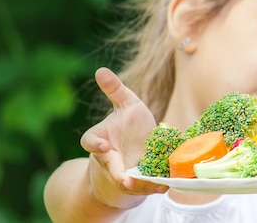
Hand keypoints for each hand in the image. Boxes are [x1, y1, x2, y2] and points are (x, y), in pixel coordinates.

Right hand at [80, 67, 167, 208]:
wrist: (136, 149)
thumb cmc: (129, 125)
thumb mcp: (126, 105)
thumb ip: (115, 90)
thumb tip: (101, 69)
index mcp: (100, 140)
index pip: (90, 142)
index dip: (94, 145)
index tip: (101, 146)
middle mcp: (110, 159)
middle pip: (110, 167)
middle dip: (117, 174)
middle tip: (125, 180)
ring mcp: (124, 172)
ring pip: (128, 181)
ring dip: (138, 185)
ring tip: (148, 186)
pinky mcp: (140, 182)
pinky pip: (145, 186)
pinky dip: (154, 186)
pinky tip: (165, 185)